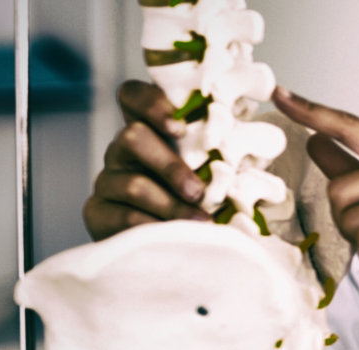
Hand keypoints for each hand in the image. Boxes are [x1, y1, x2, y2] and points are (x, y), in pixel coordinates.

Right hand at [83, 81, 209, 241]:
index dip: (151, 103)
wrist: (163, 245)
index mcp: (149, 130)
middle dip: (171, 166)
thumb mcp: (210, 171)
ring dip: (171, 205)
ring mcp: (108, 180)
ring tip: (199, 221)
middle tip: (198, 192)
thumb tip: (261, 132)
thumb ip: (220, 152)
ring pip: (133, 183)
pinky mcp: (98, 211)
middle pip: (133, 136)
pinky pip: (123, 216)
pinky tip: (173, 236)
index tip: (179, 126)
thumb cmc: (196, 200)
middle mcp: (123, 150)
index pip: (133, 96)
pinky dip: (154, 227)